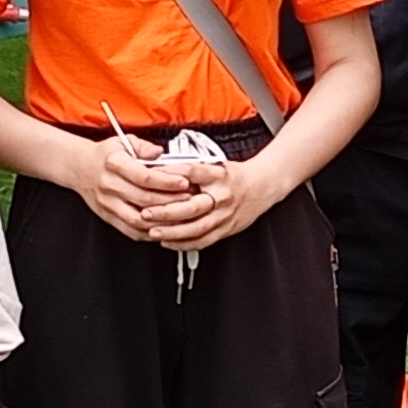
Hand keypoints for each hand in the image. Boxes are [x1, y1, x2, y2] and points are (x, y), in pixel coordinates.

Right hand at [80, 132, 200, 244]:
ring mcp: (107, 204)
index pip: (143, 176)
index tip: (185, 182)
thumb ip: (144, 146)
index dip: (166, 181)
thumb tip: (160, 153)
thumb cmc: (107, 155)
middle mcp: (108, 185)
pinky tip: (165, 227)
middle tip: (191, 200)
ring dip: (162, 221)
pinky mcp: (108, 217)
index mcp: (114, 163)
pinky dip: (150, 232)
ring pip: (138, 220)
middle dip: (171, 202)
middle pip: (144, 199)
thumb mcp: (124, 141)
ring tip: (182, 216)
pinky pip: (131, 230)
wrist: (80, 168)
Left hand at [132, 152, 262, 251]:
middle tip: (146, 213)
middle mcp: (222, 195)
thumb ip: (189, 169)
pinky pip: (203, 240)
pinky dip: (184, 244)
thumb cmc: (232, 176)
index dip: (170, 176)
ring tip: (153, 232)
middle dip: (167, 212)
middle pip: (193, 206)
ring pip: (197, 228)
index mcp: (218, 174)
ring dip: (172, 232)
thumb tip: (158, 170)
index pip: (192, 172)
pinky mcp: (227, 229)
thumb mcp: (214, 164)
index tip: (150, 179)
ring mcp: (225, 215)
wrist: (262, 187)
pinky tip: (168, 242)